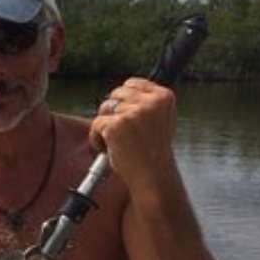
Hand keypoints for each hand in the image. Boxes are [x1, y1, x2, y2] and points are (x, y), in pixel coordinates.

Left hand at [90, 78, 177, 194]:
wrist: (153, 176)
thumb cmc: (154, 152)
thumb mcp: (161, 120)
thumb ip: (148, 103)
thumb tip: (125, 90)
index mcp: (164, 97)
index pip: (133, 83)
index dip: (123, 99)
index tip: (124, 114)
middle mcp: (150, 102)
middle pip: (116, 94)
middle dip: (113, 112)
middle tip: (119, 132)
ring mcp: (133, 113)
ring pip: (105, 108)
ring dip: (104, 125)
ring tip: (115, 141)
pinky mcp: (116, 125)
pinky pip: (96, 124)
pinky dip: (96, 138)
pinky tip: (107, 149)